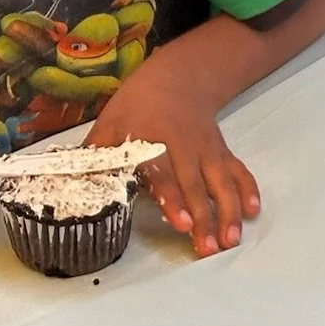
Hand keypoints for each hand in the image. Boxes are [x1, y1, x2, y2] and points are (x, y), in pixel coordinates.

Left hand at [88, 52, 255, 258]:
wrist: (177, 77)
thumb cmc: (138, 105)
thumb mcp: (111, 122)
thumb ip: (96, 153)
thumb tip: (71, 182)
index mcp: (154, 141)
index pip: (165, 174)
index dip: (173, 199)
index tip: (182, 223)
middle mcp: (186, 147)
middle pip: (197, 185)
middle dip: (205, 217)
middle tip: (208, 248)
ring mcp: (207, 150)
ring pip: (222, 182)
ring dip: (229, 211)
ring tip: (231, 239)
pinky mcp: (221, 151)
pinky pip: (238, 170)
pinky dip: (248, 189)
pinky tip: (253, 211)